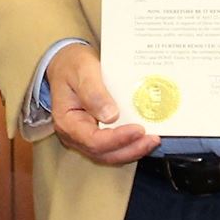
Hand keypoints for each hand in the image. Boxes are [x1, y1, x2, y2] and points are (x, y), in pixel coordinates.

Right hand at [46, 44, 158, 165]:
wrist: (66, 64)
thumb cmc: (72, 66)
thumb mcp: (82, 71)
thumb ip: (94, 93)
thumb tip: (111, 116)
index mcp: (67, 122)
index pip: (93, 140)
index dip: (117, 139)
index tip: (138, 129)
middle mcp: (74, 135)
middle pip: (103, 154)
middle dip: (130, 149)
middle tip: (152, 139)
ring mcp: (84, 138)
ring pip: (109, 155)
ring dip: (133, 150)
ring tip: (153, 140)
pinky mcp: (95, 136)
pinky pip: (112, 148)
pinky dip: (129, 145)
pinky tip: (144, 138)